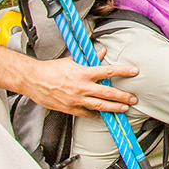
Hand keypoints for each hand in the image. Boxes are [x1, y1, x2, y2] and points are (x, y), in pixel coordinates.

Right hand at [18, 50, 138, 117]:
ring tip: (124, 108)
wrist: (33, 80)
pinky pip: (87, 114)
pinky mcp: (70, 108)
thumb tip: (102, 52)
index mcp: (83, 73)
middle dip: (123, 96)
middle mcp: (82, 87)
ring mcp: (76, 99)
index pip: (108, 71)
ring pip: (100, 106)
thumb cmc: (51, 69)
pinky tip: (103, 115)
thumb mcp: (72, 60)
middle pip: (108, 93)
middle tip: (133, 98)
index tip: (134, 71)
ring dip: (114, 108)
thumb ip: (89, 58)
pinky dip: (96, 115)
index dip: (123, 71)